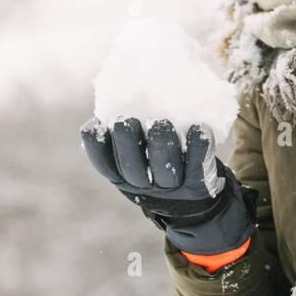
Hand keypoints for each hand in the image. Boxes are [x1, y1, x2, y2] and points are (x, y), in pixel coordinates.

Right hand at [79, 116, 257, 256]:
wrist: (196, 202)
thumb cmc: (159, 165)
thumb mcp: (138, 157)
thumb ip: (129, 134)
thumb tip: (117, 93)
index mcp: (124, 177)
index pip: (105, 166)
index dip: (97, 147)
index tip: (96, 124)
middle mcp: (145, 186)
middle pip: (133, 170)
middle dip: (128, 144)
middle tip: (126, 120)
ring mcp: (172, 189)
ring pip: (165, 172)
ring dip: (161, 146)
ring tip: (160, 122)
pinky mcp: (199, 186)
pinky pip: (199, 168)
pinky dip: (199, 148)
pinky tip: (199, 127)